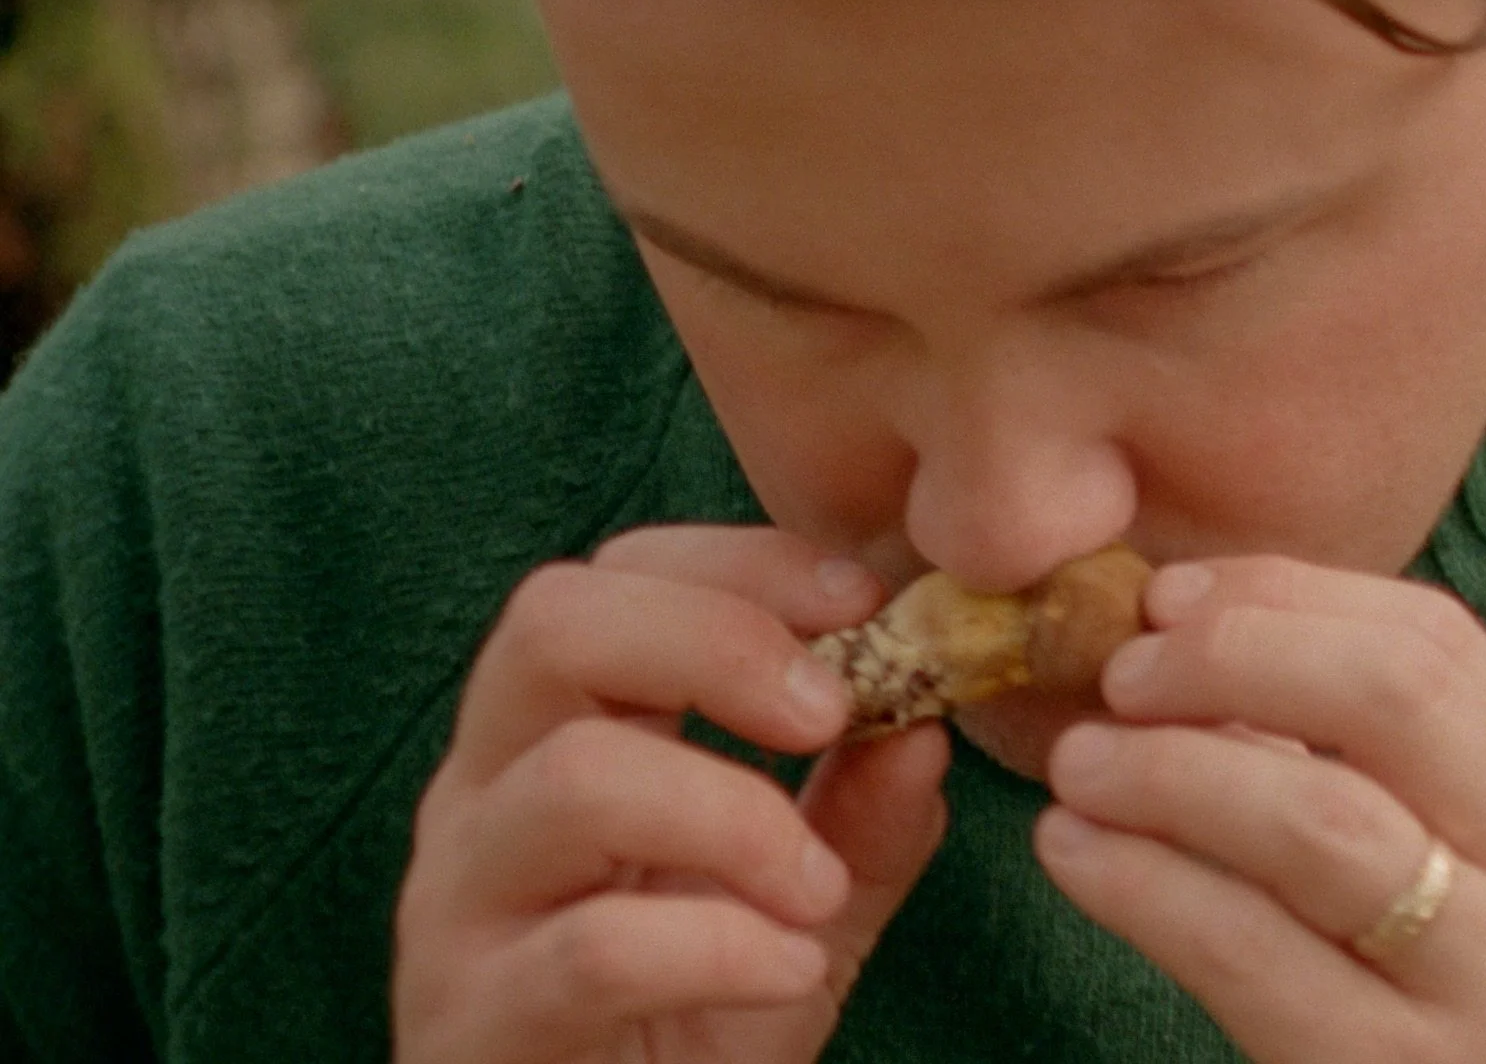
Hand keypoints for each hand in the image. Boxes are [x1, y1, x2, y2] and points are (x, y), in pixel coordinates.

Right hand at [392, 527, 949, 1063]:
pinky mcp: (475, 1023)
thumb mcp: (800, 913)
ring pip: (575, 779)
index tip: (865, 599)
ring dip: (736, 815)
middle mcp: (484, 797)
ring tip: (820, 891)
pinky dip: (718, 944)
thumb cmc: (686, 1034)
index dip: (740, 565)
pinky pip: (591, 948)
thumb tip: (927, 723)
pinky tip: (792, 970)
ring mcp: (462, 907)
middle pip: (553, 624)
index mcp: (554, 738)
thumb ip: (861, 821)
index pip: (614, 577)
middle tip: (830, 713)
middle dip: (716, 639)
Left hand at [1034, 556, 1485, 1063]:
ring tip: (1076, 764)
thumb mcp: (1458, 879)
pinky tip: (1070, 850)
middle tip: (1120, 674)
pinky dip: (1140, 880)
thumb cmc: (1447, 1017)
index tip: (1169, 596)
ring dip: (1169, 768)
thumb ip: (1358, 764)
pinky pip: (1247, 949)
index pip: (1434, 644)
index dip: (1284, 597)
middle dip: (1233, 657)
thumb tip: (1175, 635)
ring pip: (1316, 822)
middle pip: (1390, 699)